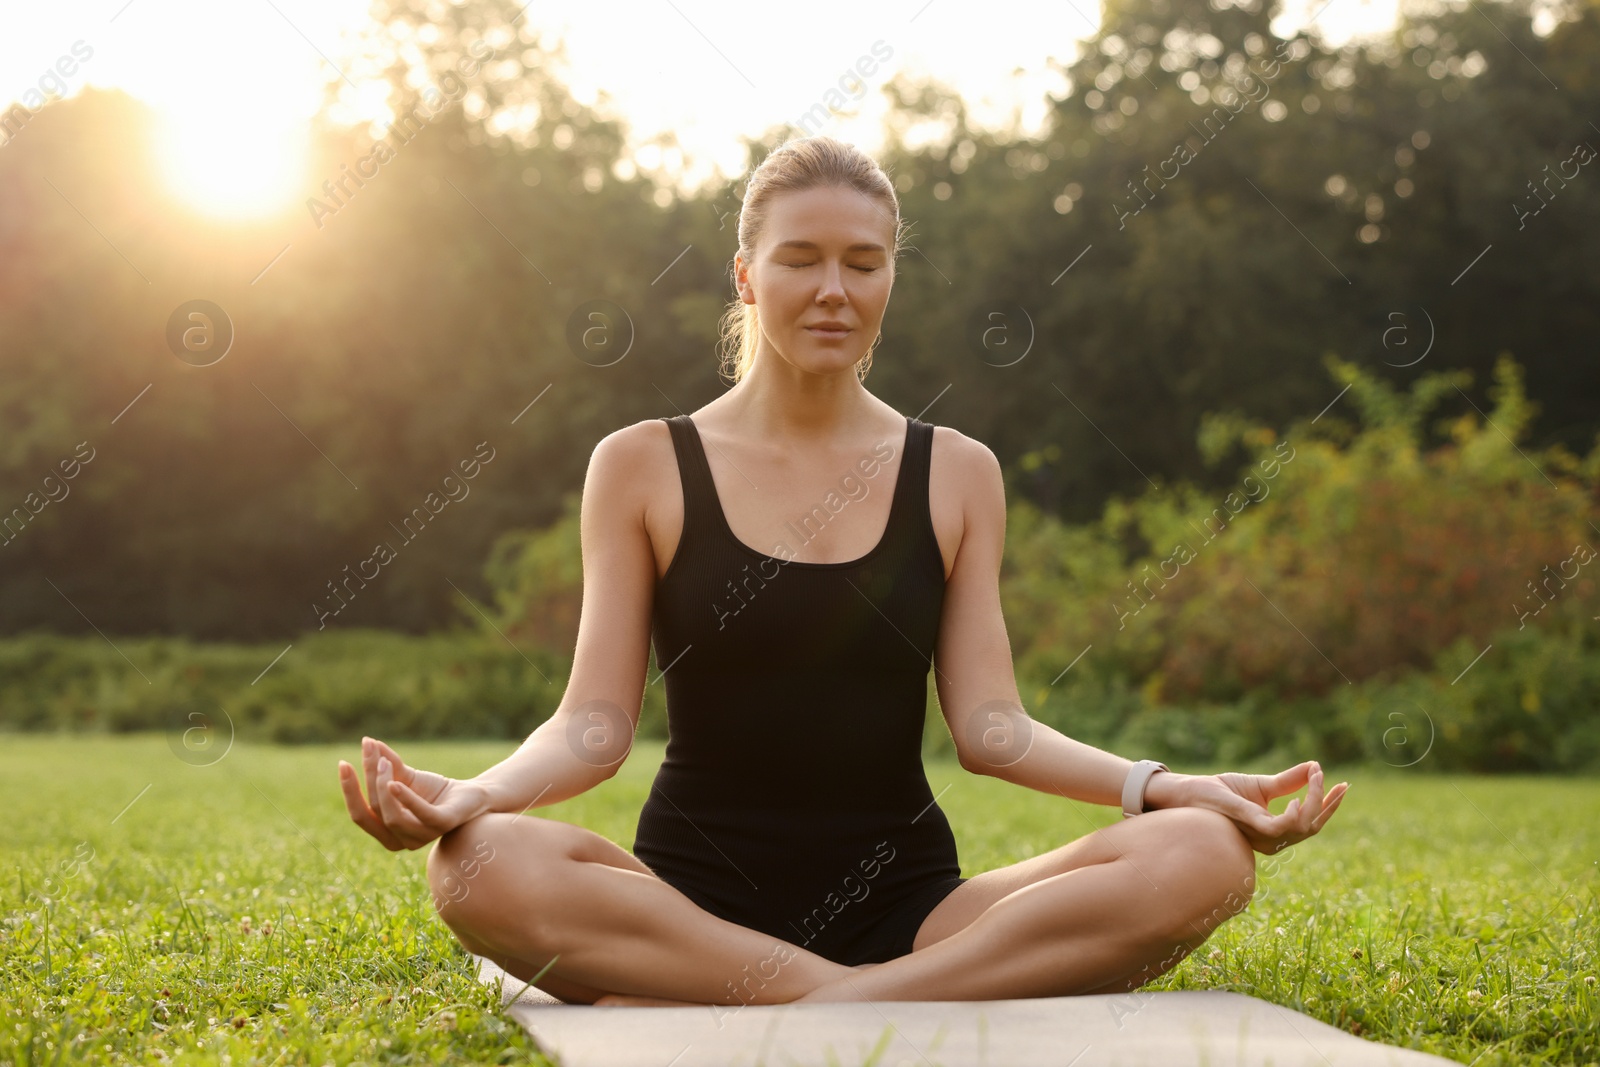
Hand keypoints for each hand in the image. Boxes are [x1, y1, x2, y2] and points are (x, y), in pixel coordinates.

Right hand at [338, 736, 489, 850]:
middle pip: (375, 811)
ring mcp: (422, 836)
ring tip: (385, 762)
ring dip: (384, 785)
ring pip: (392, 816)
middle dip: (368, 779)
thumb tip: (368, 742)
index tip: (343, 763)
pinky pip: (421, 815)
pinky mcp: (442, 825)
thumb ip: (386, 765)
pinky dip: (406, 799)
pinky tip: (395, 783)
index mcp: (387, 832)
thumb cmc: (434, 790)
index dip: (349, 790)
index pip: (360, 815)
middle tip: (369, 751)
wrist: (472, 795)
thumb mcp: (406, 776)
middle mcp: (401, 840)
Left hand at [1145, 761, 1347, 854]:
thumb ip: (1288, 781)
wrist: (1190, 792)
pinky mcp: (1248, 825)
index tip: (1344, 786)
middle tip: (1342, 785)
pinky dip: (1293, 817)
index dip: (1329, 806)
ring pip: (1301, 828)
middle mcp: (1270, 838)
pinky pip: (1278, 829)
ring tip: (1318, 778)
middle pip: (1312, 828)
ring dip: (1315, 803)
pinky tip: (1299, 801)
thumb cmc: (1221, 791)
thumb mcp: (1262, 784)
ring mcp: (1259, 835)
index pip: (1310, 822)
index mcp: (1274, 829)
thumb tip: (1314, 767)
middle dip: (1329, 806)